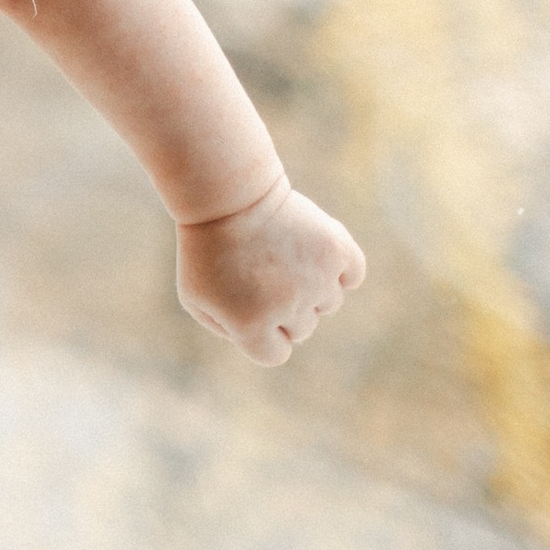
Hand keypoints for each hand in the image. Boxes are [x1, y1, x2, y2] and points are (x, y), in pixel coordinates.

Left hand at [176, 181, 365, 362]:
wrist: (226, 195)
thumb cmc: (206, 248)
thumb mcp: (195, 296)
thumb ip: (226, 330)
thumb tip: (264, 341)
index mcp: (252, 326)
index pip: (276, 354)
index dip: (262, 333)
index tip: (250, 306)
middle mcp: (290, 308)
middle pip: (302, 329)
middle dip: (283, 308)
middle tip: (261, 274)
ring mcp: (317, 279)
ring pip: (329, 302)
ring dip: (311, 287)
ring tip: (282, 256)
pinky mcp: (335, 249)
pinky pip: (354, 273)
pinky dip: (342, 268)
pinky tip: (317, 253)